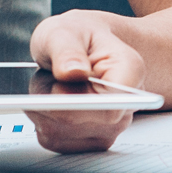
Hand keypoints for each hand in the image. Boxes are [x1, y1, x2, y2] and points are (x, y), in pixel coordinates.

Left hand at [26, 9, 147, 152]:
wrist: (82, 45)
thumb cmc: (77, 36)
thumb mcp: (63, 31)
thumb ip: (66, 50)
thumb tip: (72, 72)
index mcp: (129, 72)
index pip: (110, 107)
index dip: (78, 104)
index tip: (55, 89)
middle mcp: (125, 105)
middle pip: (79, 123)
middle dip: (50, 101)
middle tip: (49, 74)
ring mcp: (109, 127)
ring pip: (61, 133)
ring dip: (43, 110)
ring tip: (52, 83)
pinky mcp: (88, 141)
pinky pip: (54, 140)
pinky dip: (42, 121)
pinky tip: (50, 100)